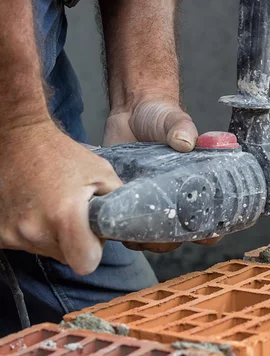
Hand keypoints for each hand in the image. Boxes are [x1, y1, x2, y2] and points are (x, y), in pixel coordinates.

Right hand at [0, 120, 121, 274]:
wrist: (19, 140)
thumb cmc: (63, 155)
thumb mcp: (103, 173)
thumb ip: (118, 203)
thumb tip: (125, 224)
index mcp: (64, 217)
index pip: (85, 263)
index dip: (92, 250)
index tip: (91, 234)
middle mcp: (34, 230)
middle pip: (66, 257)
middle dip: (74, 240)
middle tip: (74, 213)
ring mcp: (11, 233)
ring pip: (45, 251)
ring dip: (53, 235)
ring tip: (53, 206)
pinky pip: (25, 243)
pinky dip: (33, 231)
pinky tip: (36, 208)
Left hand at [103, 95, 221, 251]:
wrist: (132, 111)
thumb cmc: (162, 117)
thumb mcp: (176, 121)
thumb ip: (182, 129)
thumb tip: (185, 142)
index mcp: (196, 187)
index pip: (212, 220)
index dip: (211, 232)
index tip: (205, 233)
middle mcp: (175, 200)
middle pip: (178, 237)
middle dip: (170, 241)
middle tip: (159, 232)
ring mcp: (150, 204)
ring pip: (151, 238)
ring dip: (145, 241)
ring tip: (135, 231)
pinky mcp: (127, 203)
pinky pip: (126, 228)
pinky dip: (122, 231)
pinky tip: (117, 225)